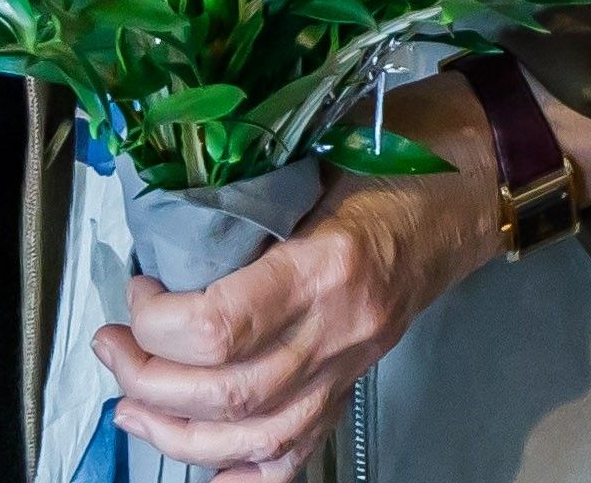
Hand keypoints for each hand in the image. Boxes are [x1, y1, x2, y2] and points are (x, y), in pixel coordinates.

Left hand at [99, 80, 590, 474]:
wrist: (482, 175)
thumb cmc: (403, 141)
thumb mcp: (320, 142)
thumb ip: (249, 182)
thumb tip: (165, 205)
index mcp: (328, 263)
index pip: (221, 326)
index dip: (157, 321)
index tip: (136, 287)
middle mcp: (342, 328)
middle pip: (230, 394)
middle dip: (150, 381)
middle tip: (109, 347)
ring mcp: (355, 363)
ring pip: (259, 437)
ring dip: (180, 435)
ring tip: (131, 407)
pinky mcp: (360, 378)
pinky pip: (303, 448)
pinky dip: (249, 469)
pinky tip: (208, 463)